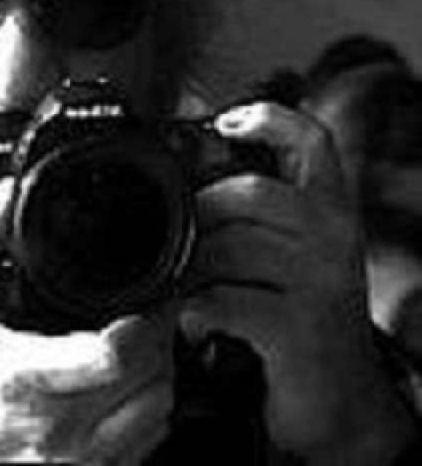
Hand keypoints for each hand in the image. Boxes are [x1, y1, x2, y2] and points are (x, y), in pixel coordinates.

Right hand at [0, 181, 174, 463]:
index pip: (111, 355)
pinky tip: (131, 384)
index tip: (154, 293)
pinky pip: (144, 446)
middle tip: (155, 307)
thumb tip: (4, 195)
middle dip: (160, 336)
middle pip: (147, 380)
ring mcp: (71, 461)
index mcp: (23, 375)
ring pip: (155, 415)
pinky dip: (150, 411)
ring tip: (144, 343)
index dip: (146, 320)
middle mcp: (54, 427)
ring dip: (160, 373)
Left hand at [180, 102, 416, 463]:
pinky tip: (196, 323)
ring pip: (227, 246)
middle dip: (199, 215)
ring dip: (189, 269)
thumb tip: (191, 185)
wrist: (341, 403)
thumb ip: (254, 218)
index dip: (269, 119)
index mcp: (330, 211)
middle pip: (246, 191)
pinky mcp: (300, 327)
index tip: (226, 122)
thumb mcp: (291, 256)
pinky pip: (223, 299)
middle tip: (180, 246)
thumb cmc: (301, 317)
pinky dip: (194, 311)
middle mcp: (334, 236)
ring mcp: (321, 281)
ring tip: (182, 288)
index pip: (311, 142)